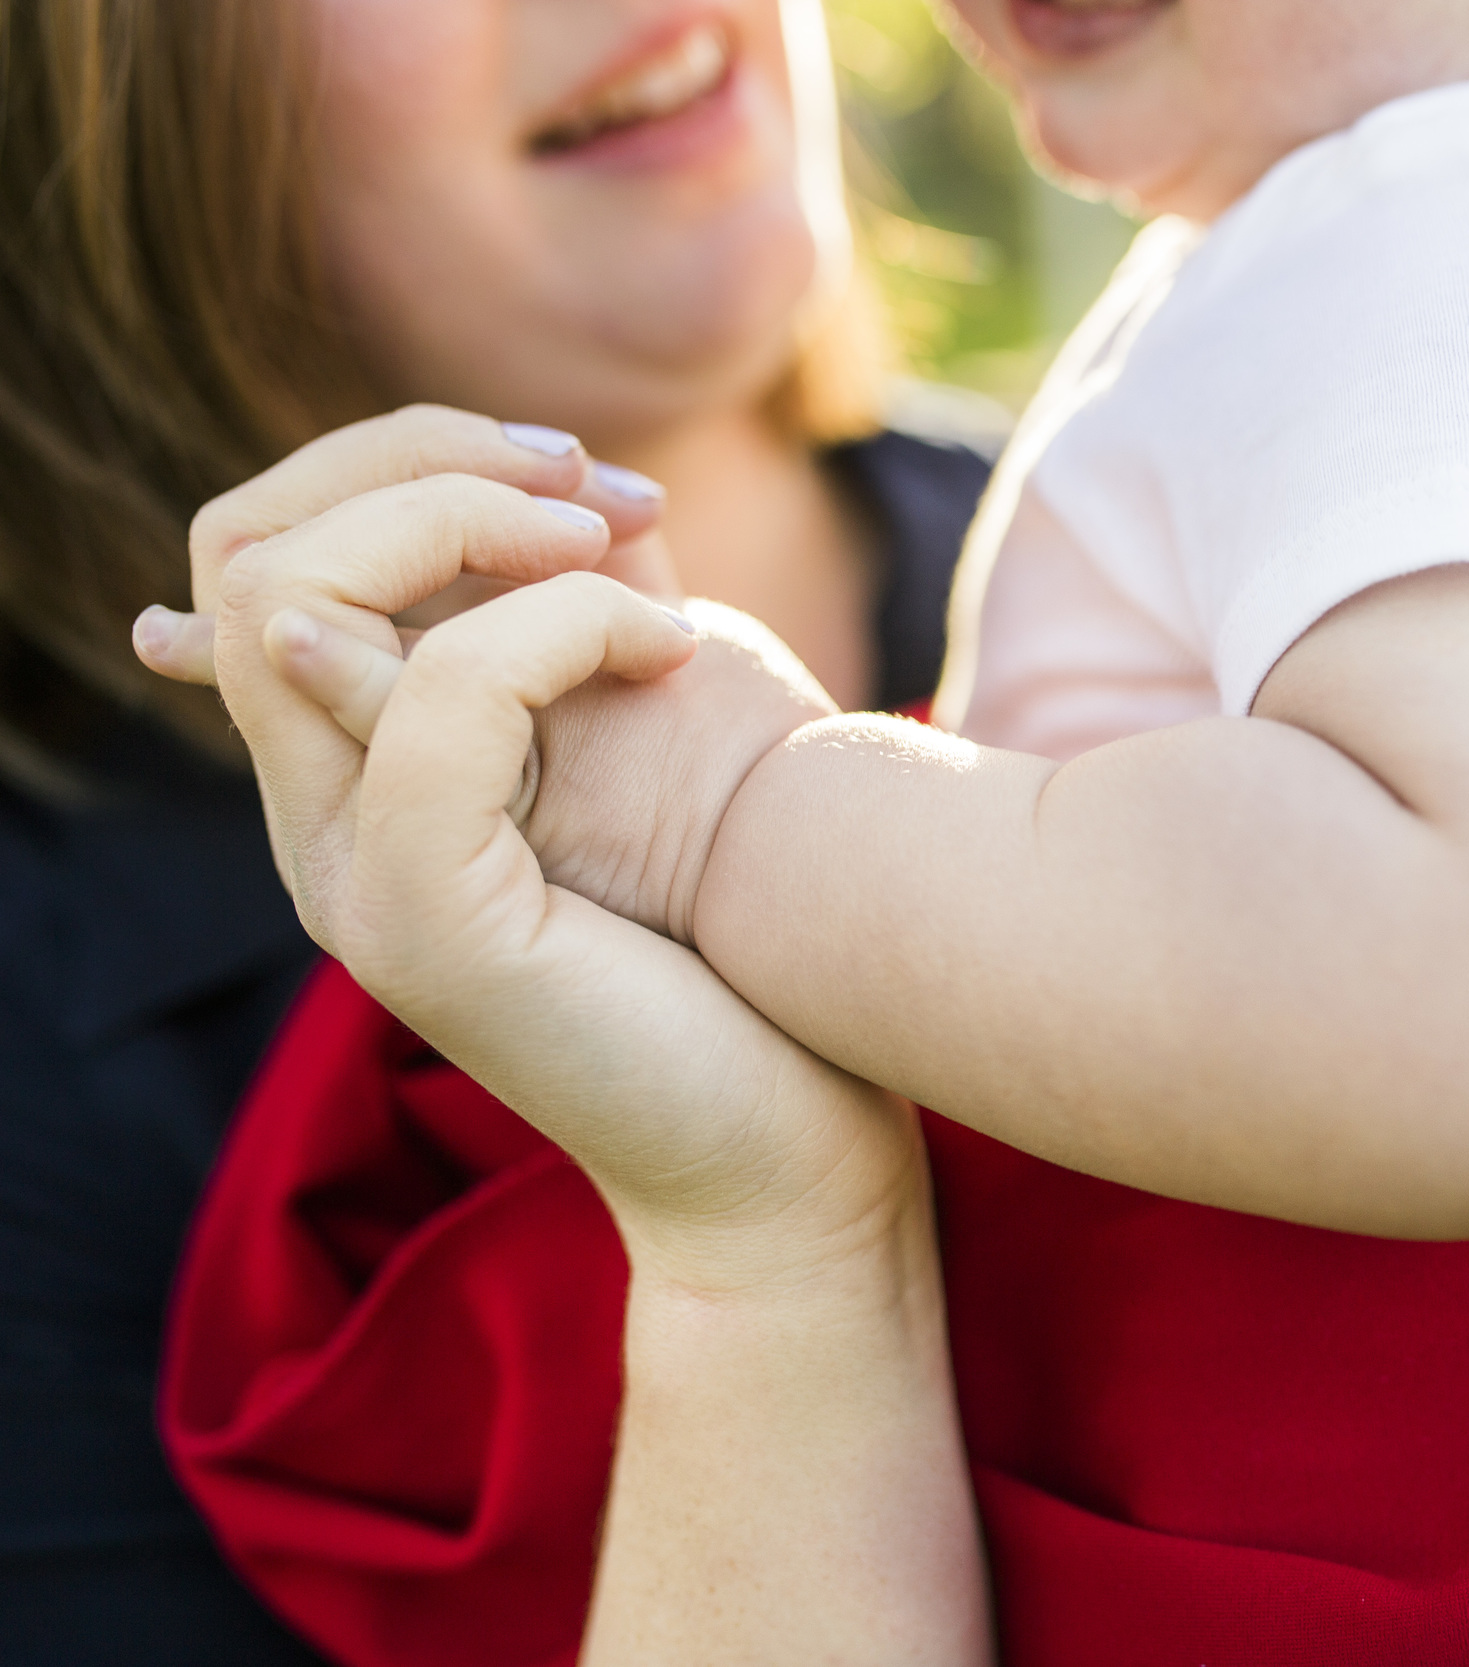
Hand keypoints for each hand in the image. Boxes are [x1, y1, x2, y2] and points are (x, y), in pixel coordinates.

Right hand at [157, 407, 993, 1658]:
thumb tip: (600, 501)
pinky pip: (438, 696)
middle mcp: (320, 826)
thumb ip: (594, 636)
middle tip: (596, 489)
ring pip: (289, 597)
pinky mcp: (429, 918)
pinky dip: (559, 627)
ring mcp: (354, 876)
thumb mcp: (656, 755)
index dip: (398, 464)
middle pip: (242, 549)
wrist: (792, 1155)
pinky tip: (673, 652)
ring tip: (635, 557)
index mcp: (357, 780)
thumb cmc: (743, 958)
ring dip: (473, 522)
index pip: (259, 555)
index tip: (591, 483)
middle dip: (416, 459)